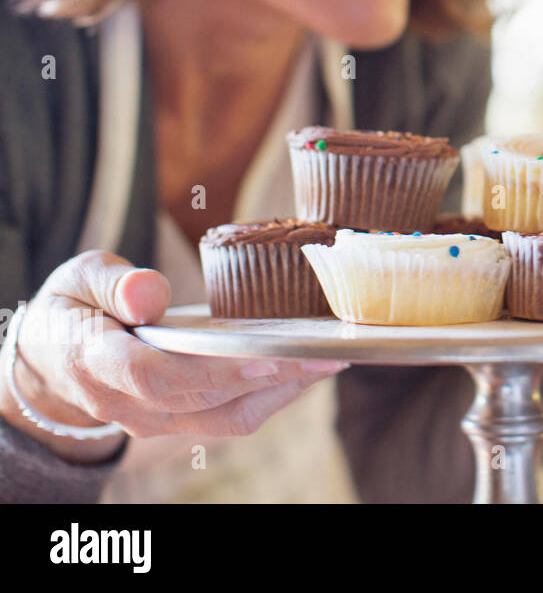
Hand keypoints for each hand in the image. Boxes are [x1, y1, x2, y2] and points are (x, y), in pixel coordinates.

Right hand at [0, 250, 348, 463]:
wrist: (54, 358)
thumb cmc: (75, 308)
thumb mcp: (79, 279)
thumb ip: (115, 283)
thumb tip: (151, 293)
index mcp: (97, 363)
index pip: (157, 376)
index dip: (214, 372)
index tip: (267, 356)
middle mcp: (127, 403)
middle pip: (205, 399)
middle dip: (270, 378)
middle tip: (323, 352)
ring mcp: (154, 420)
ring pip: (227, 417)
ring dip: (283, 391)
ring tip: (329, 359)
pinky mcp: (179, 422)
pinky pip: (231, 417)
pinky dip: (273, 396)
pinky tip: (306, 369)